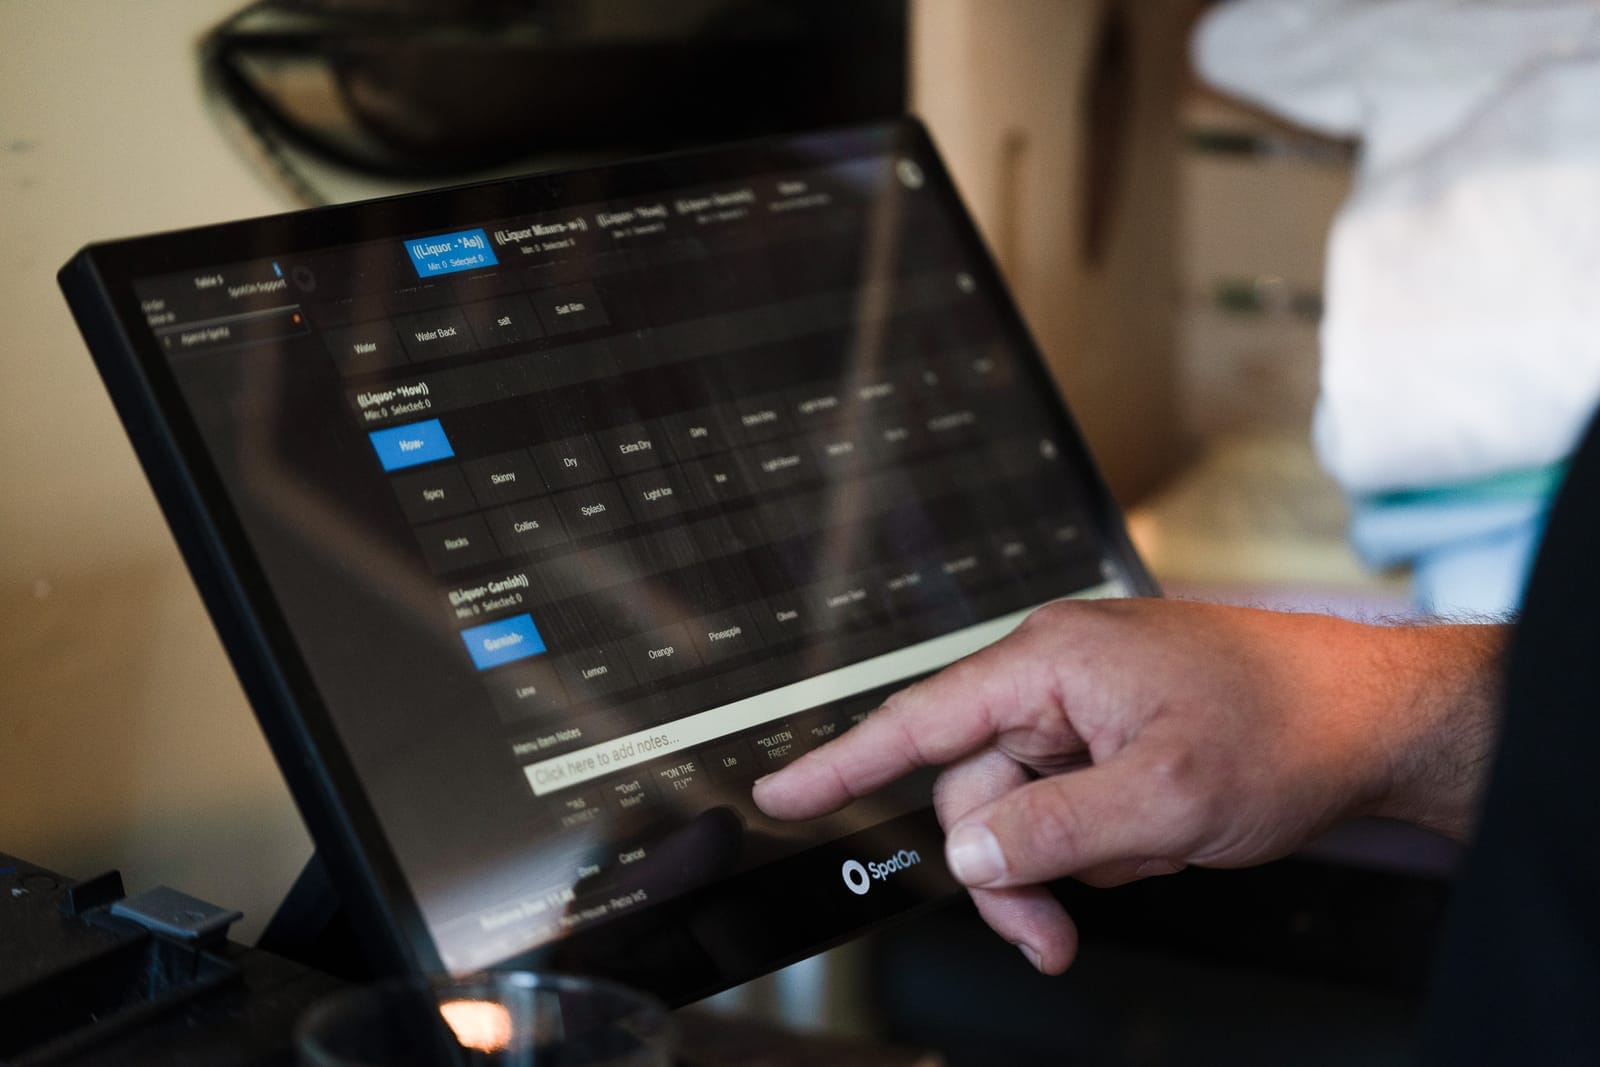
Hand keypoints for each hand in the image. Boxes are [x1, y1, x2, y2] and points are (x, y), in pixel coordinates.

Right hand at [753, 598, 1505, 973]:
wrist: (1376, 721)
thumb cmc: (1286, 725)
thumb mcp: (1163, 799)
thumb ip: (1051, 830)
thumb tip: (968, 854)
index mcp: (1049, 662)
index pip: (919, 720)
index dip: (842, 764)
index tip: (783, 798)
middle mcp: (1056, 678)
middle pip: (974, 791)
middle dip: (1009, 869)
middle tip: (1046, 937)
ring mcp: (1086, 710)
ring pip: (1024, 811)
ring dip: (1067, 862)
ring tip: (1148, 861)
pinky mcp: (1114, 738)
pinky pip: (1069, 809)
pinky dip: (1104, 844)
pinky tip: (1162, 838)